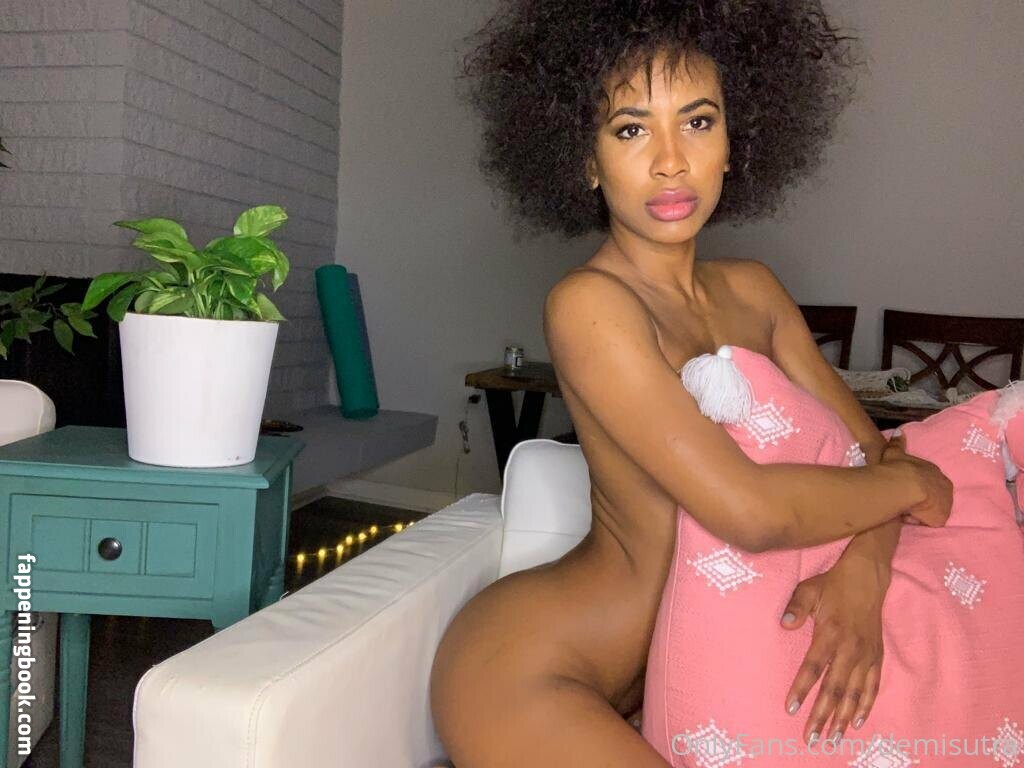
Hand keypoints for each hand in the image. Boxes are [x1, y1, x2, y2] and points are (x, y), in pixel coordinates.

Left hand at [780, 554, 886, 746]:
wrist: (867, 578)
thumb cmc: (832, 585)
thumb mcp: (809, 589)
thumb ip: (796, 606)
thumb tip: (784, 623)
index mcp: (831, 633)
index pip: (814, 667)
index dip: (802, 689)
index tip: (791, 708)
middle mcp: (850, 649)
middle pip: (834, 689)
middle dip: (822, 716)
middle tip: (811, 738)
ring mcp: (866, 655)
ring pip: (854, 694)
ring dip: (842, 718)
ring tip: (832, 739)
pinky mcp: (876, 657)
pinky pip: (872, 687)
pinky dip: (865, 706)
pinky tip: (856, 723)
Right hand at [881, 432, 952, 526]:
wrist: (906, 486)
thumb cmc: (899, 468)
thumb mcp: (895, 452)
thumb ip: (898, 443)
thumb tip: (899, 431)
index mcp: (935, 472)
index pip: (928, 481)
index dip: (916, 486)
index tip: (904, 488)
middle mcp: (945, 487)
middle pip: (934, 497)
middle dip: (921, 500)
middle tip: (904, 500)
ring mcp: (946, 503)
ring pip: (931, 510)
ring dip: (920, 511)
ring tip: (904, 509)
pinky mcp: (941, 518)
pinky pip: (928, 522)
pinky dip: (918, 521)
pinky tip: (906, 516)